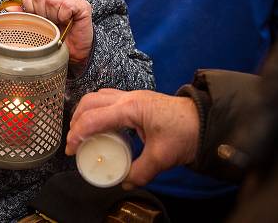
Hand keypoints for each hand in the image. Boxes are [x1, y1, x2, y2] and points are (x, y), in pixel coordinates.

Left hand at [19, 0, 92, 61]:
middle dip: (40, 14)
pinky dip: (64, 16)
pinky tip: (66, 22)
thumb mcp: (36, 27)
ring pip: (50, 0)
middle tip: (50, 24)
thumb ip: (24, 16)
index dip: (29, 7)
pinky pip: (66, 5)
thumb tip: (9, 9)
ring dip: (52, 16)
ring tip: (58, 23)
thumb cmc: (56, 40)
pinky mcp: (81, 5)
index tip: (37, 19)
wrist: (74, 54)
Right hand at [66, 89, 199, 188]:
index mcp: (130, 108)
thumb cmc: (185, 132)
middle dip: (76, 121)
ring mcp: (132, 96)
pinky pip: (107, 98)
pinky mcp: (136, 99)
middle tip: (73, 142)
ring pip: (97, 96)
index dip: (77, 133)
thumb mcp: (162, 157)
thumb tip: (124, 181)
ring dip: (84, 112)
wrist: (206, 119)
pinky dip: (96, 109)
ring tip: (81, 132)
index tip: (71, 149)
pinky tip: (99, 124)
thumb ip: (141, 171)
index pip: (94, 118)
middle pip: (89, 102)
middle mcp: (127, 98)